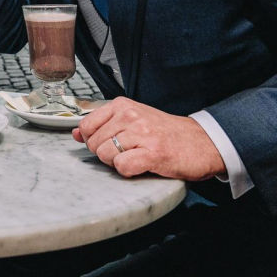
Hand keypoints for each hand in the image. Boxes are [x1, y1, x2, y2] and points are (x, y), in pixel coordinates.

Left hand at [73, 97, 225, 181]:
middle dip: (106, 154)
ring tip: (136, 157)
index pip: (85, 126)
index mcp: (123, 105)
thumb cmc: (166, 133)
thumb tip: (74, 134)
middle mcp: (130, 116)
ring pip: (105, 155)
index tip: (109, 144)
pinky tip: (142, 165)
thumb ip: (103, 124)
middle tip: (128, 152)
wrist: (202, 142)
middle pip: (94, 144)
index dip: (93, 141)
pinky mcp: (153, 153)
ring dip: (118, 163)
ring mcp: (142, 133)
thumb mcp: (132, 120)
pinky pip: (122, 167)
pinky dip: (128, 171)